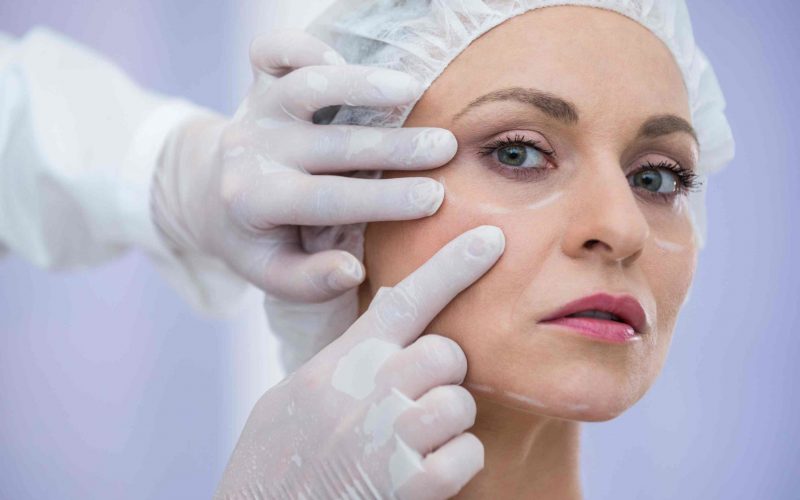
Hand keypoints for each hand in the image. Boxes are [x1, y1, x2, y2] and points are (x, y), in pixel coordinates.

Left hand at [151, 29, 455, 302]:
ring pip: (307, 87)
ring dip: (362, 86)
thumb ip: (311, 281)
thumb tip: (353, 270)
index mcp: (258, 202)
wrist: (213, 194)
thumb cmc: (260, 239)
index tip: (433, 200)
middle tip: (445, 148)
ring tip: (415, 90)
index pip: (327, 200)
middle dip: (393, 146)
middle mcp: (255, 151)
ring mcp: (256, 110)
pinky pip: (273, 51)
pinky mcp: (258, 81)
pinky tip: (347, 58)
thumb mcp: (275, 275)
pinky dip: (305, 46)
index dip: (382, 199)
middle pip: (330, 144)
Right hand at [215, 226, 504, 498]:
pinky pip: (467, 454)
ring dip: (449, 420)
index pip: (402, 301)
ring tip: (416, 438)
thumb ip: (346, 356)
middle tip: (417, 396)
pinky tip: (425, 471)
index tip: (490, 239)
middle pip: (444, 352)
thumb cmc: (278, 459)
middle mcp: (362, 394)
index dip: (451, 266)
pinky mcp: (406, 487)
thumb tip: (393, 310)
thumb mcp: (296, 395)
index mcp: (336, 366)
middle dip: (442, 372)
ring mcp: (385, 441)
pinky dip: (457, 462)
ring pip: (459, 401)